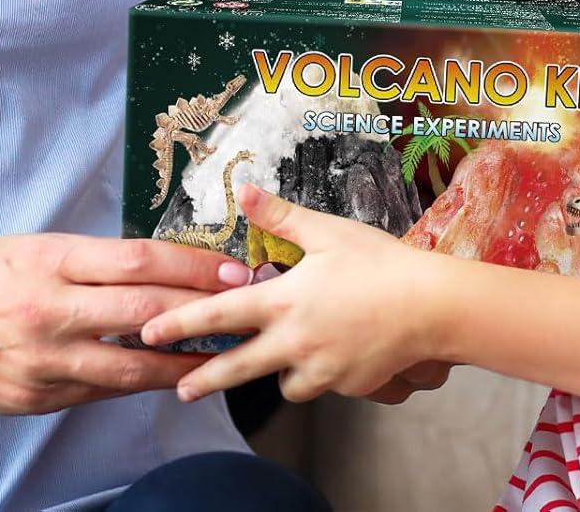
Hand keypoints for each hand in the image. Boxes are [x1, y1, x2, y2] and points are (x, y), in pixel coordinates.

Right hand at [0, 233, 252, 414]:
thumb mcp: (30, 248)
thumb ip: (88, 262)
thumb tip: (153, 269)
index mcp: (51, 261)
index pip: (138, 260)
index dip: (192, 265)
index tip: (230, 267)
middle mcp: (50, 310)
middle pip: (144, 312)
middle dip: (202, 312)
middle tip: (244, 309)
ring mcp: (41, 361)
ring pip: (128, 367)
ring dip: (180, 363)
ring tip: (220, 357)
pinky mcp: (32, 400)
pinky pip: (97, 393)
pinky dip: (134, 385)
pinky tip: (162, 379)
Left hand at [140, 185, 448, 403]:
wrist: (429, 305)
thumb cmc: (379, 262)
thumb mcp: (327, 231)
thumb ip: (280, 216)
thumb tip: (245, 190)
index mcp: (284, 301)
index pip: (221, 315)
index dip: (182, 323)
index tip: (150, 331)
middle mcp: (295, 341)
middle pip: (237, 368)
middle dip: (204, 379)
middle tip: (179, 389)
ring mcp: (321, 368)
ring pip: (283, 382)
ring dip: (277, 371)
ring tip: (284, 355)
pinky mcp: (346, 385)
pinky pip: (321, 383)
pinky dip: (318, 372)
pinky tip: (332, 351)